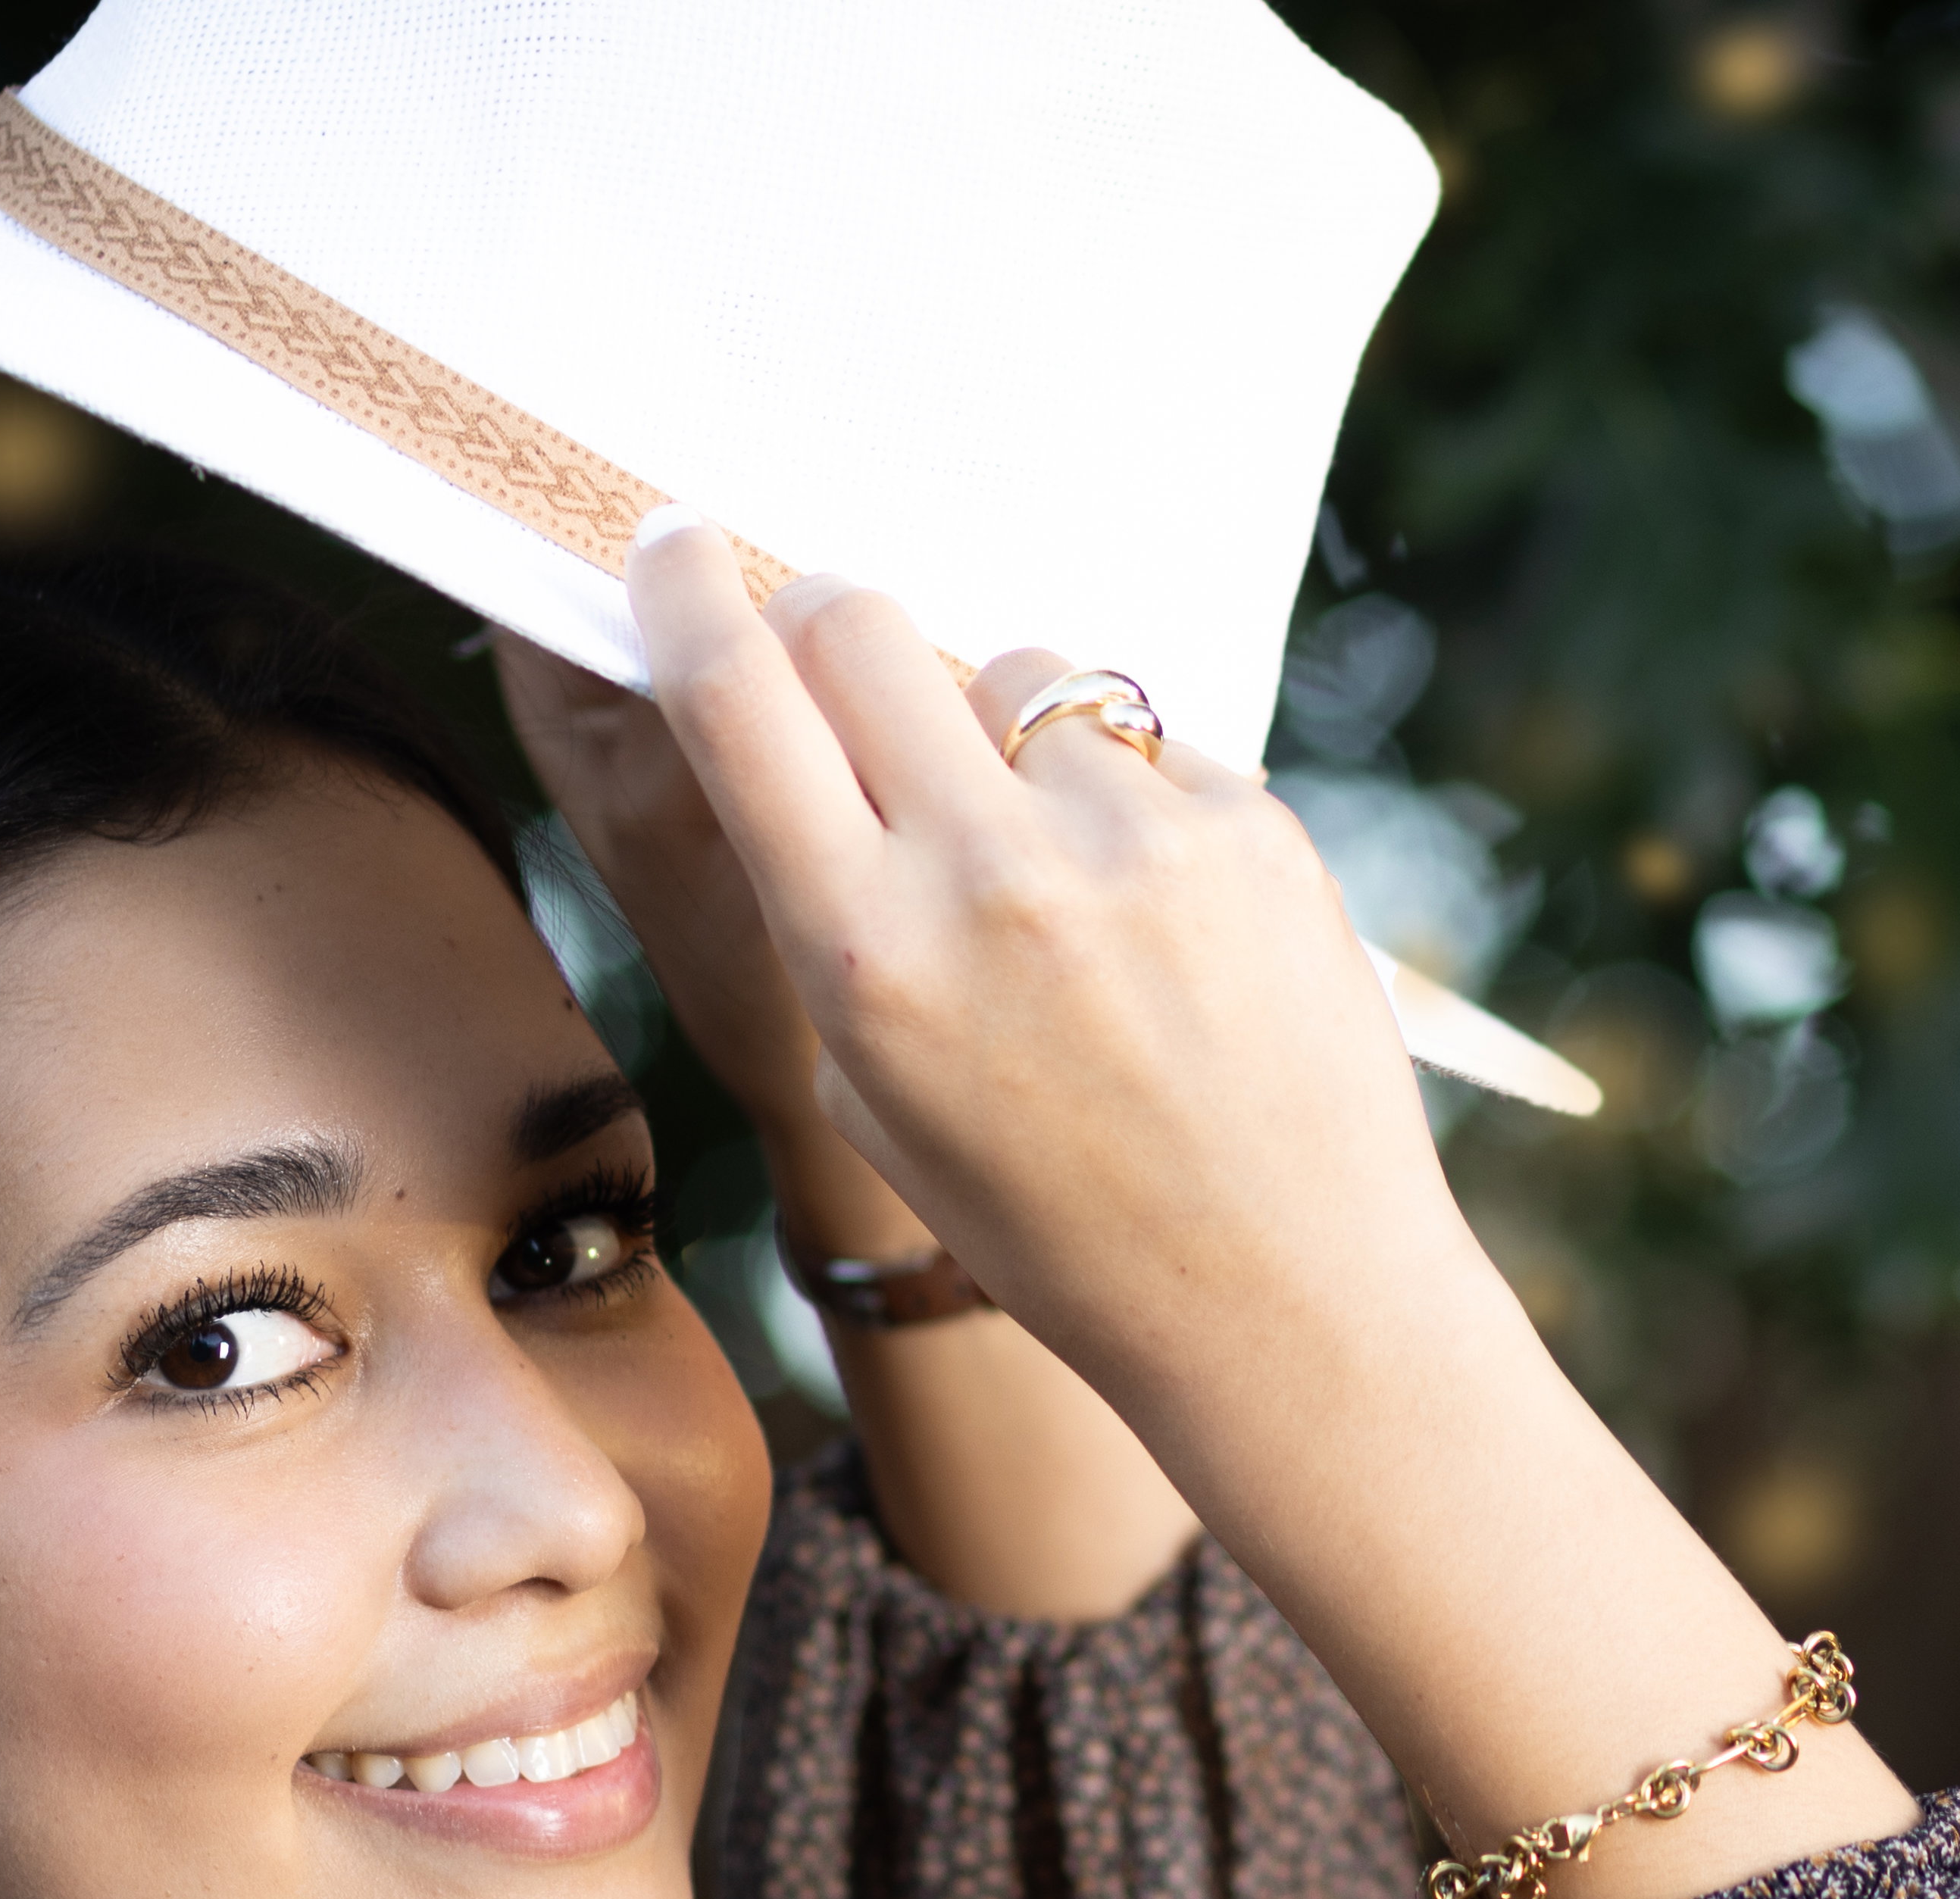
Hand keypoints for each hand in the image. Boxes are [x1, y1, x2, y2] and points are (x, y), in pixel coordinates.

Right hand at [623, 520, 1914, 1898]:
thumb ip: (843, 905)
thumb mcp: (884, 1093)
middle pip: (859, 622)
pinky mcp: (1246, 819)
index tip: (676, 542)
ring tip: (1057, 881)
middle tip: (837, 662)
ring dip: (1005, 734)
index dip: (689, 593)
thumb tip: (831, 722)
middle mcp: (989, 875)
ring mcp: (1129, 837)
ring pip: (1018, 676)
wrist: (1283, 1296)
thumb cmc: (1060, 1218)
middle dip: (827, 622)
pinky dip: (1127, 801)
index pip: (738, 697)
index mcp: (868, 960)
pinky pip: (1141, 742)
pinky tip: (1162, 926)